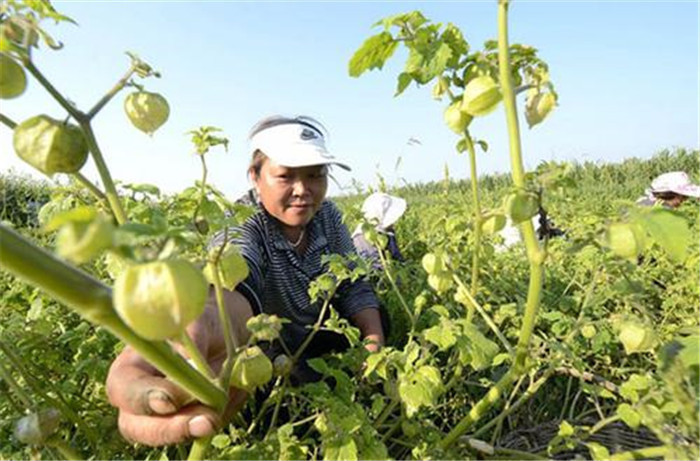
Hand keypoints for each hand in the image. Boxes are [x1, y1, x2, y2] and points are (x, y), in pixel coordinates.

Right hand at [105, 288, 252, 445]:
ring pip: (164, 435)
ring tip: (212, 420)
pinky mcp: (188, 424)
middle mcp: (139, 397)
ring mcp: (162, 416)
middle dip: (167, 428)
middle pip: (136, 426)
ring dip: (189, 432)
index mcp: (131, 366)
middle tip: (200, 422)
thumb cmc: (204, 323)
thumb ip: (190, 343)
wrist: (229, 336)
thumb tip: (191, 367)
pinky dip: (206, 428)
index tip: (169, 402)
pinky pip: (193, 434)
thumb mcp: (198, 324)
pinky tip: (218, 415)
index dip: (142, 398)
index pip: (124, 389)